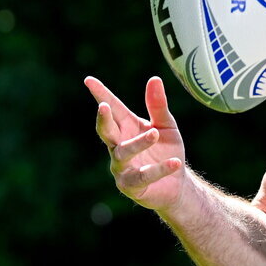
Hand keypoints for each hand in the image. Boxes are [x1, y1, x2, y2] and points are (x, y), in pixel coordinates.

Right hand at [84, 75, 186, 211]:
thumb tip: (154, 79)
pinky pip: (143, 176)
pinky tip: (175, 162)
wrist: (176, 184)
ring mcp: (122, 167)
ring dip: (138, 143)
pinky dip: (159, 169)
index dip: (100, 95)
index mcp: (126, 128)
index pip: (112, 109)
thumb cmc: (166, 150)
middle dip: (103, 119)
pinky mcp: (132, 186)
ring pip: (123, 153)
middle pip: (106, 131)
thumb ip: (158, 105)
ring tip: (154, 134)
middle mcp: (119, 146)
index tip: (89, 80)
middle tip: (103, 106)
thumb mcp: (165, 125)